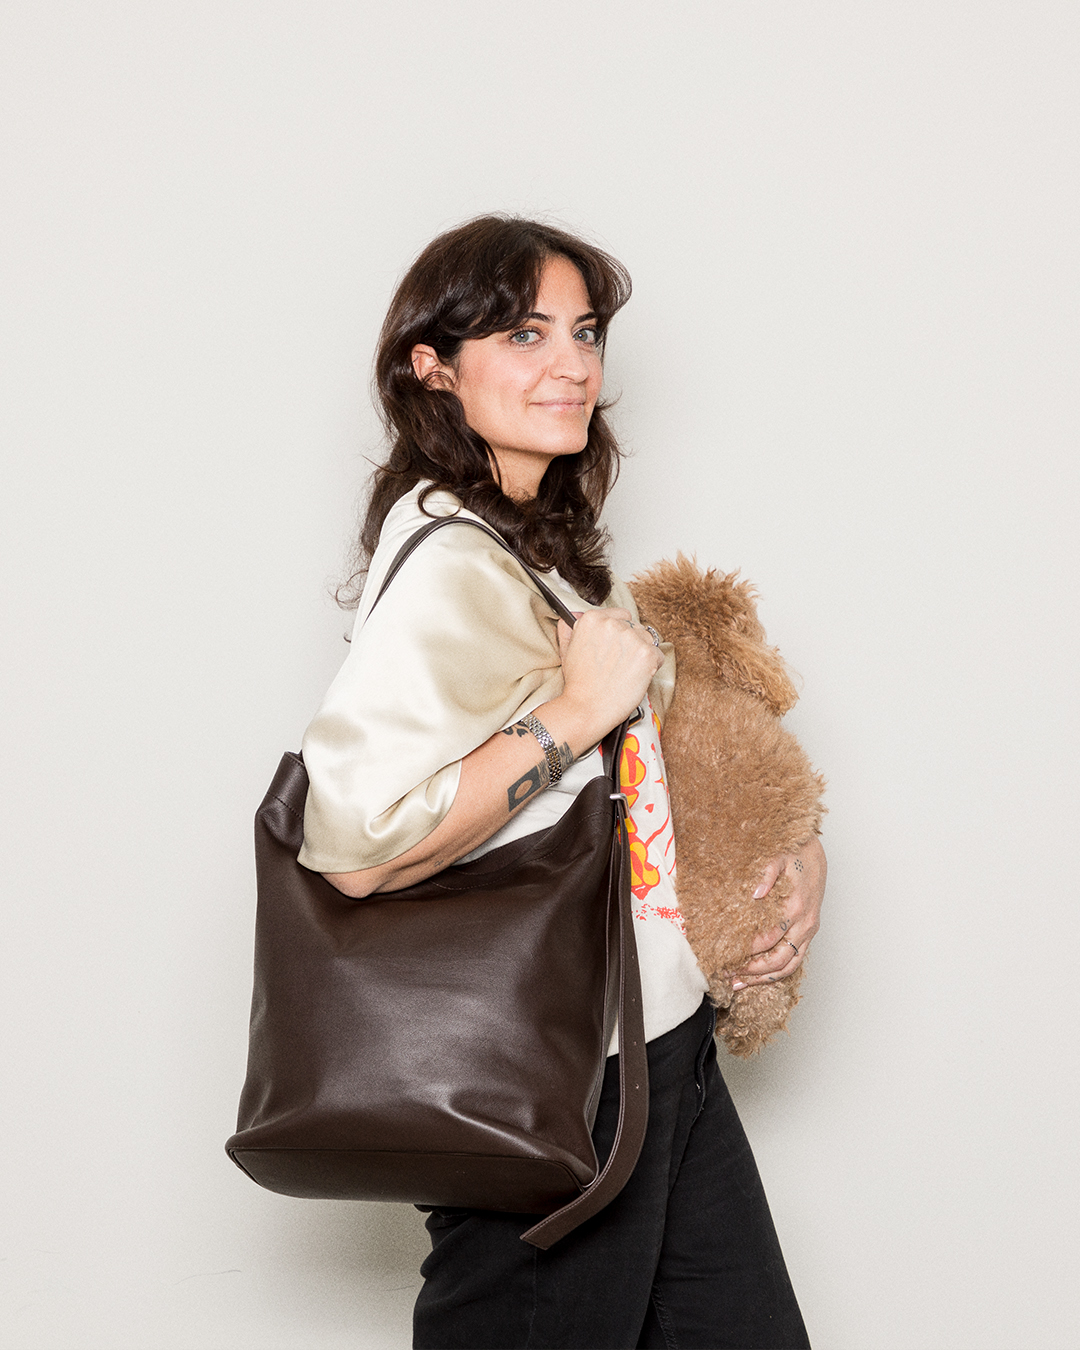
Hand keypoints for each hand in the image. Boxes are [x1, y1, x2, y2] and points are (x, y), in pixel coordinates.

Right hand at [552, 608, 664, 752]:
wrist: (587, 708)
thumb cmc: (578, 684)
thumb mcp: (566, 649)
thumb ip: (570, 628)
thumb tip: (574, 615)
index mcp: (593, 619)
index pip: (621, 615)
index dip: (620, 634)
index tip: (616, 648)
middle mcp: (612, 624)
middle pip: (636, 627)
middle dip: (632, 644)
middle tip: (620, 664)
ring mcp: (631, 638)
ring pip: (649, 640)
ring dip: (642, 654)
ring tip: (627, 672)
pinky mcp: (647, 654)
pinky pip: (659, 655)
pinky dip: (652, 667)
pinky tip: (636, 677)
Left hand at [733, 836, 826, 987]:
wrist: (814, 850)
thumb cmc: (794, 852)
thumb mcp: (777, 856)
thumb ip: (766, 873)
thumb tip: (756, 892)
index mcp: (797, 906)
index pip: (768, 939)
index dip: (747, 952)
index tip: (726, 956)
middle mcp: (806, 922)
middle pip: (779, 960)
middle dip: (753, 972)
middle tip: (728, 975)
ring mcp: (810, 929)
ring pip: (789, 965)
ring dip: (764, 977)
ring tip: (739, 983)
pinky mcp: (809, 931)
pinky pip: (796, 959)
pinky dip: (777, 971)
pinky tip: (759, 975)